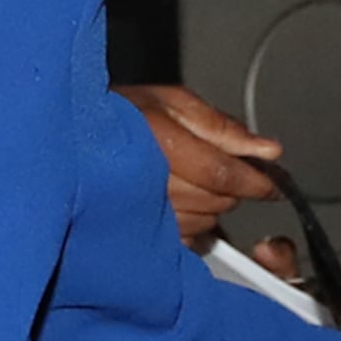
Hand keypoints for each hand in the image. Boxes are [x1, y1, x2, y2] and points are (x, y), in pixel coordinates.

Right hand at [120, 82, 293, 262]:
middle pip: (216, 200)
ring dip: (210, 207)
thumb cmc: (115, 115)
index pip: (222, 174)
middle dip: (231, 189)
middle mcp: (147, 181)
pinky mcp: (135, 233)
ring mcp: (138, 212)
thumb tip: (267, 150)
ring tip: (191, 182)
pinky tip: (178, 203)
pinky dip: (191, 224)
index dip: (255, 181)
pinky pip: (182, 239)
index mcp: (159, 142)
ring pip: (203, 222)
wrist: (69, 139)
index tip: (270, 183)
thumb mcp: (171, 102)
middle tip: (223, 171)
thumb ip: (222, 127)